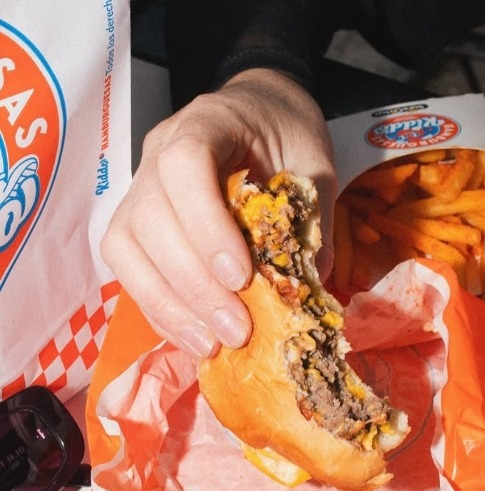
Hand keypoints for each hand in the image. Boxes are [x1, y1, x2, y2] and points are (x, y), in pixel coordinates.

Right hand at [101, 69, 336, 358]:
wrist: (260, 110)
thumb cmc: (287, 132)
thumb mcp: (315, 164)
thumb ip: (313, 214)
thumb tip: (310, 282)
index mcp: (207, 122)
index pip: (184, 164)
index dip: (206, 224)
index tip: (240, 275)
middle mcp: (158, 151)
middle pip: (151, 219)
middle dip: (195, 285)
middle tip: (238, 330)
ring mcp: (140, 187)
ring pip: (127, 249)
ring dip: (171, 306)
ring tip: (214, 344)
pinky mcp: (136, 222)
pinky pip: (130, 269)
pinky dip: (161, 308)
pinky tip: (195, 337)